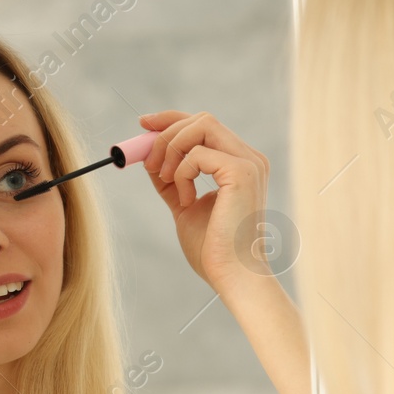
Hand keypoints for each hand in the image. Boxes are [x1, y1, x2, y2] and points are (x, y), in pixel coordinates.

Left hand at [140, 110, 272, 296]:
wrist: (231, 274)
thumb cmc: (213, 248)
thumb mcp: (185, 205)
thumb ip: (172, 180)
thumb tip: (150, 158)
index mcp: (240, 164)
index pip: (205, 125)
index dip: (172, 120)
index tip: (144, 125)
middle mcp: (250, 158)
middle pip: (201, 119)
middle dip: (166, 134)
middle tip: (148, 162)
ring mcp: (249, 163)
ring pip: (200, 126)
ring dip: (172, 149)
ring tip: (166, 181)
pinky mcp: (242, 172)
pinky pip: (198, 153)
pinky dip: (182, 173)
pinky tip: (186, 200)